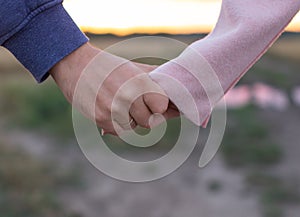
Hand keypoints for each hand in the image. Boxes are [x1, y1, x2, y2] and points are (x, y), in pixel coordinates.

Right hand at [50, 42, 168, 134]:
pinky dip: (117, 123)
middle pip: (149, 121)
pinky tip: (110, 109)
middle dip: (146, 115)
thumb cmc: (109, 66)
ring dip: (130, 120)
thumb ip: (156, 77)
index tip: (153, 103)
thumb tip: (177, 90)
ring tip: (121, 104)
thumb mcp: (134, 67)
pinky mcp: (101, 119)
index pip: (162, 106)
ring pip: (134, 128)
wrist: (75, 64)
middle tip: (136, 105)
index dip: (159, 106)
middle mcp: (128, 96)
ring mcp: (114, 109)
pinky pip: (118, 131)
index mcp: (140, 82)